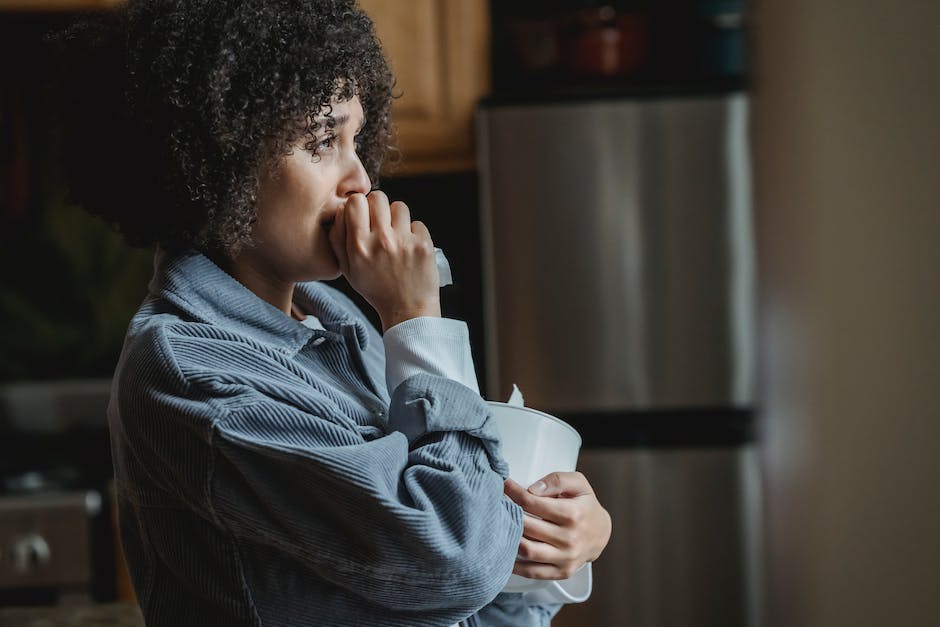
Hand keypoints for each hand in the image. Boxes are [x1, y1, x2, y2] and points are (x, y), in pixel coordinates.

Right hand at [329, 191, 440, 331]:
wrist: (407, 310)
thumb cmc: (376, 289)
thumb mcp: (348, 269)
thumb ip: (338, 238)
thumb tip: (342, 209)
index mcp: (359, 246)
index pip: (356, 202)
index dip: (360, 205)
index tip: (364, 215)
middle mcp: (381, 241)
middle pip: (378, 197)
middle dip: (379, 207)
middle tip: (382, 223)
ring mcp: (404, 242)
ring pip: (400, 206)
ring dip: (398, 218)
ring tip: (397, 237)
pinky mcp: (424, 245)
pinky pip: (417, 223)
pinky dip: (414, 233)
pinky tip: (410, 249)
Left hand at [503, 472, 610, 579]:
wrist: (601, 533)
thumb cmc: (586, 505)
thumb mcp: (578, 484)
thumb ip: (557, 480)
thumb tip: (532, 488)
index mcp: (573, 514)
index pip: (532, 502)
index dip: (513, 492)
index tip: (502, 485)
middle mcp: (569, 538)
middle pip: (527, 526)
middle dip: (507, 514)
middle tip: (495, 505)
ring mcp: (566, 558)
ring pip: (527, 550)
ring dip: (509, 539)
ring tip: (498, 527)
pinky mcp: (562, 572)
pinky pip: (533, 572)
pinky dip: (515, 565)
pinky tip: (506, 553)